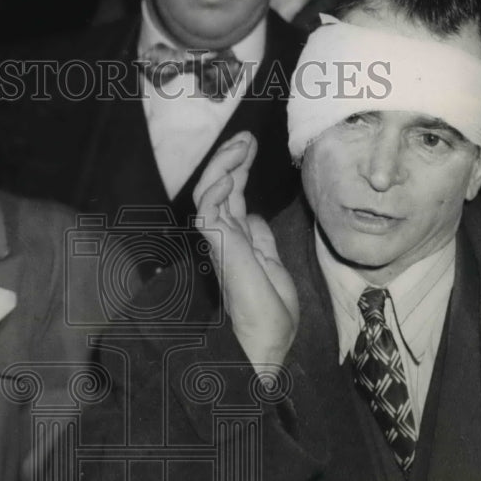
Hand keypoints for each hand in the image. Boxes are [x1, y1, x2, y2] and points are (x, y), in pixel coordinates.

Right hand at [193, 132, 299, 369]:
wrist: (265, 343)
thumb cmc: (270, 317)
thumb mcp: (274, 267)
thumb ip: (261, 240)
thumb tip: (252, 216)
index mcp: (236, 243)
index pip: (231, 198)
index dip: (238, 171)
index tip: (250, 148)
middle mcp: (223, 239)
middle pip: (219, 189)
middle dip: (230, 159)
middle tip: (245, 137)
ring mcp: (218, 242)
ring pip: (209, 192)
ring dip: (223, 165)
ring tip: (241, 144)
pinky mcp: (218, 247)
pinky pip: (207, 208)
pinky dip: (216, 186)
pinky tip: (231, 171)